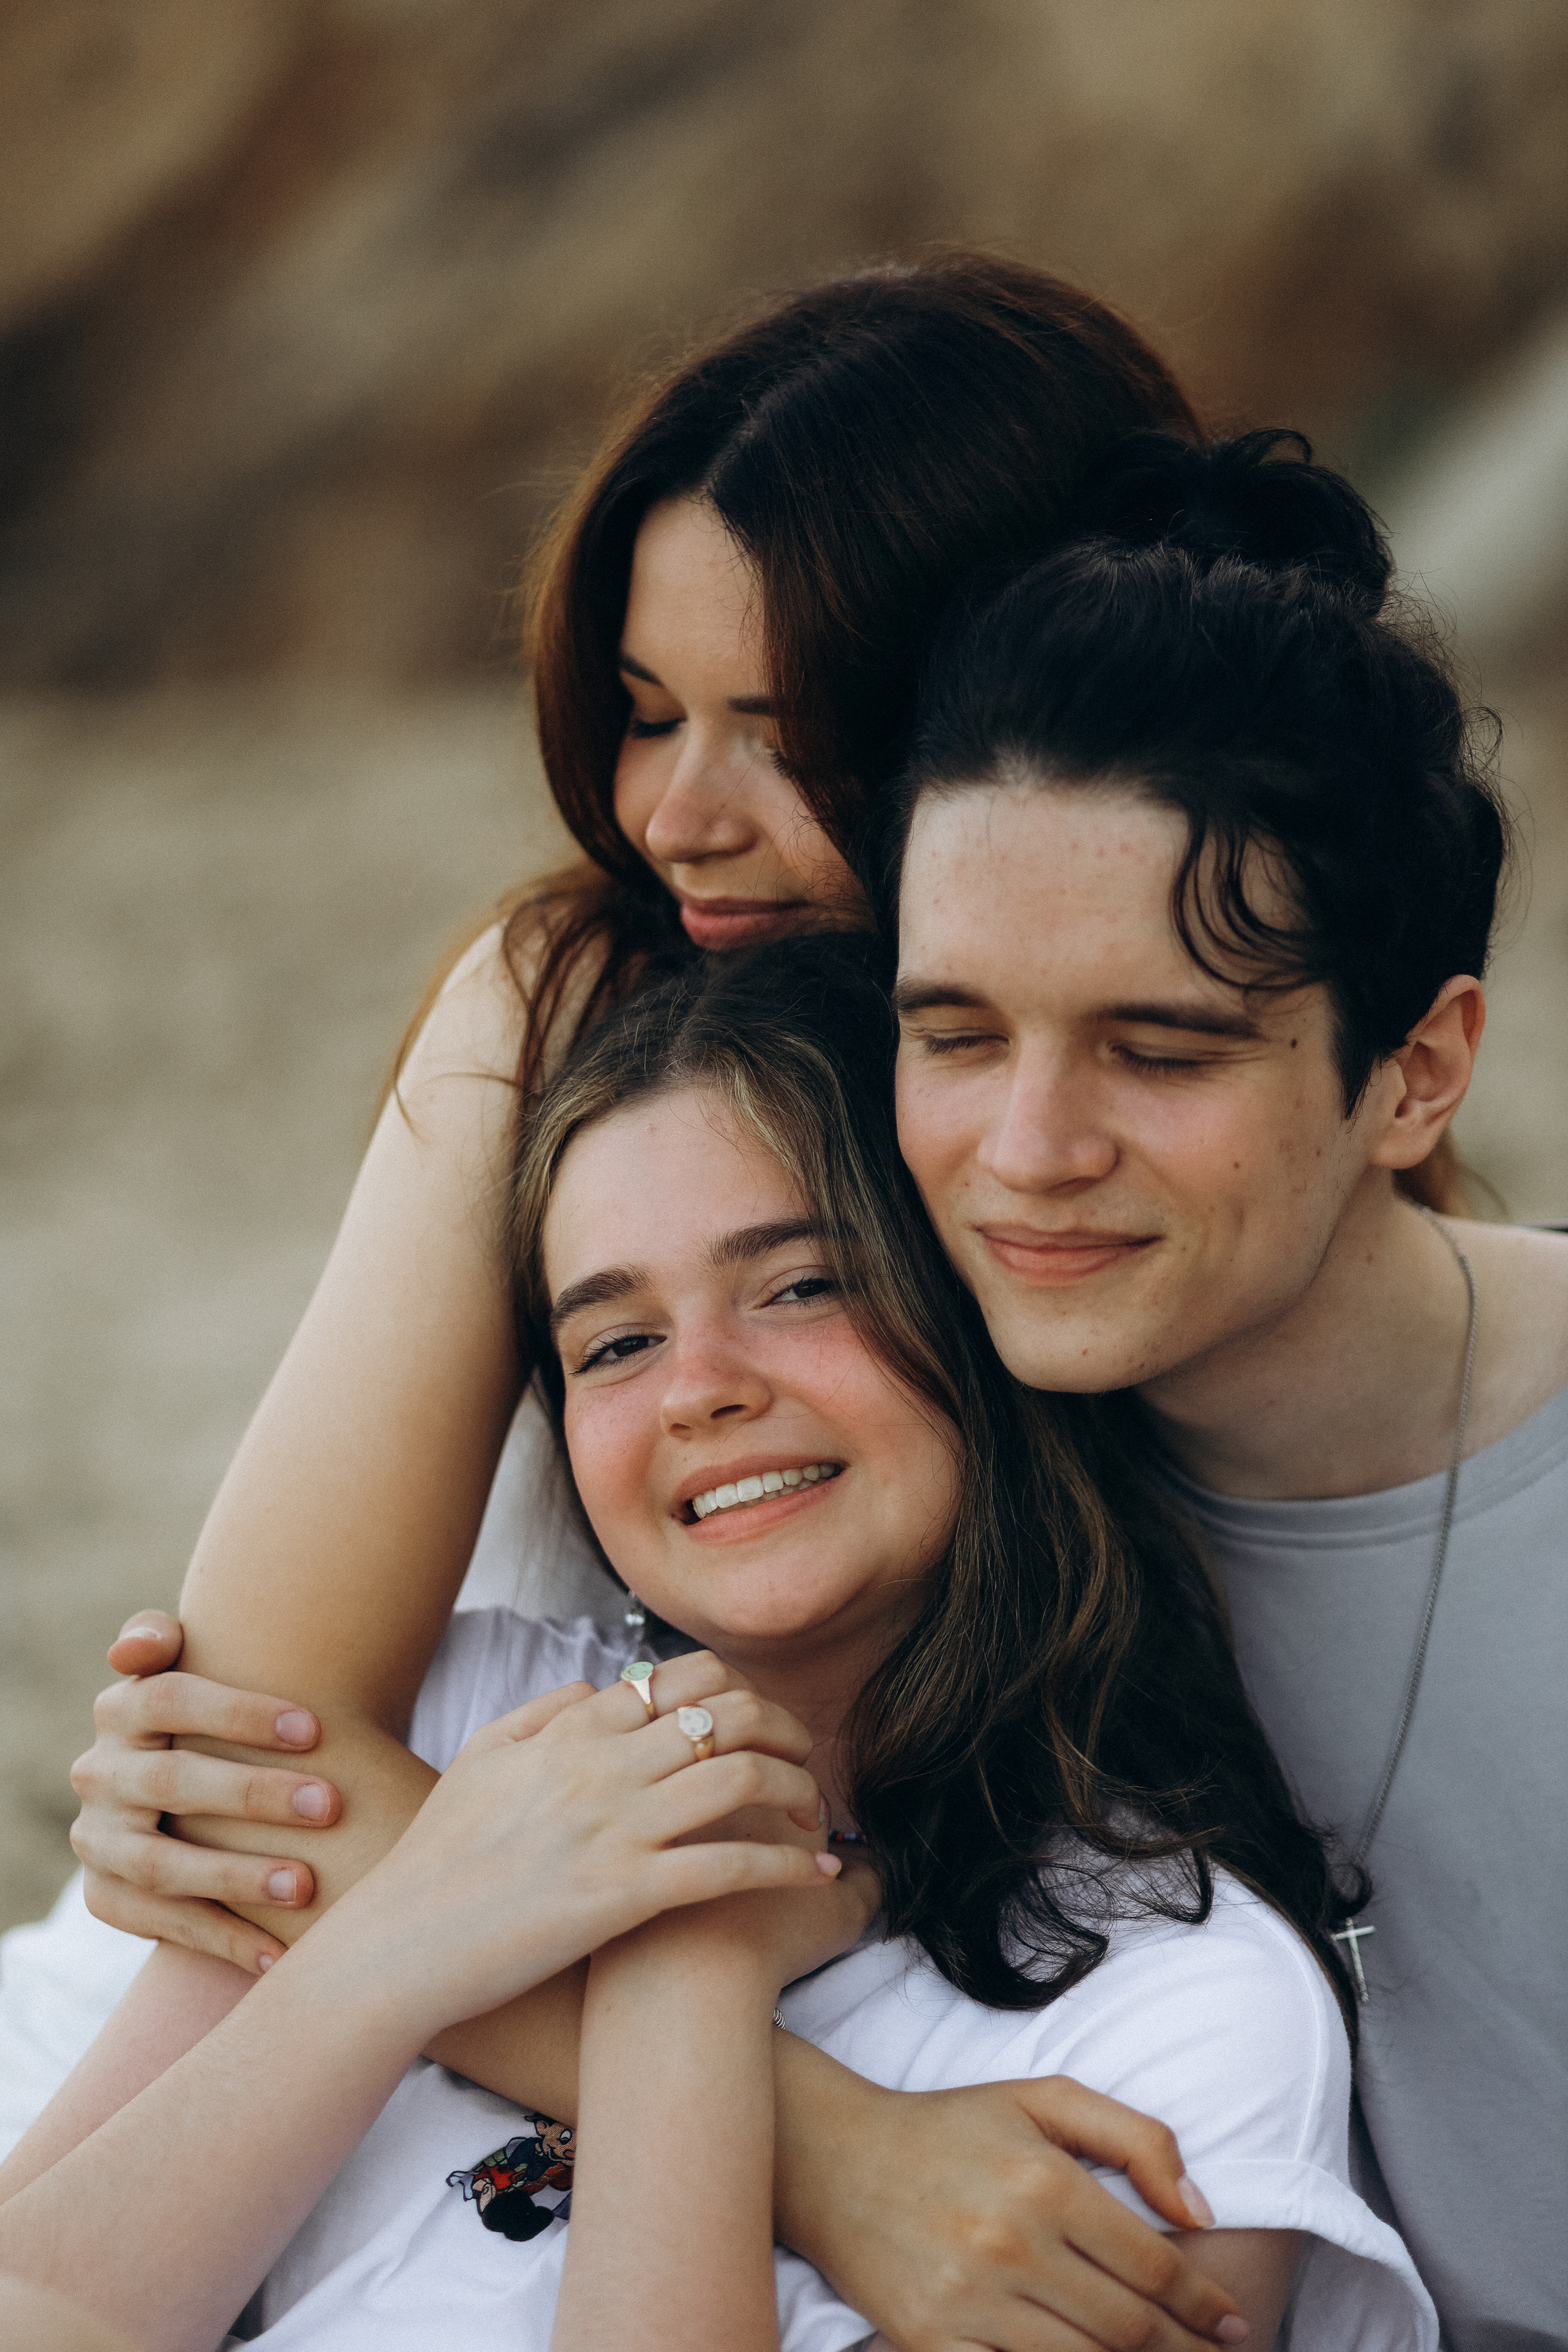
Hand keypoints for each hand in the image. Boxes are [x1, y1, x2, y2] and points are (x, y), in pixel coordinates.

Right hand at [70, 1611, 342, 1972]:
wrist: (186, 1791)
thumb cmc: (216, 1719)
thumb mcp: (195, 1668)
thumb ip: (165, 1638)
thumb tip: (138, 1645)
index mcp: (123, 1709)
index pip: (171, 1699)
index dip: (239, 1712)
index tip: (317, 1728)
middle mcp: (100, 1773)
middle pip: (172, 1783)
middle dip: (253, 1795)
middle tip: (330, 1804)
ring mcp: (98, 1840)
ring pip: (160, 1864)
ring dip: (236, 1877)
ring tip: (306, 1885)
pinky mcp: (107, 1897)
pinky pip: (163, 1925)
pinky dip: (224, 1939)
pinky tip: (282, 1953)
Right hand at [329, 1670, 843, 2041]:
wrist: (401, 1946)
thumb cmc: (436, 1858)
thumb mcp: (481, 1758)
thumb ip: (542, 1711)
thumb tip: (604, 1686)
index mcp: (569, 1729)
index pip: (678, 1681)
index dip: (732, 1691)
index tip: (758, 1718)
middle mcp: (600, 1766)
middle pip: (726, 1716)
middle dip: (782, 1728)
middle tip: (806, 1755)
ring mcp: (614, 1829)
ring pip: (740, 1779)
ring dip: (796, 1789)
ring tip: (816, 1812)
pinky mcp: (625, 1895)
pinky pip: (729, 1866)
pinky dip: (785, 1864)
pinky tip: (815, 1872)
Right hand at [778, 2070, 1249, 2351]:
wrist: (834, 2159)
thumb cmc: (951, 2127)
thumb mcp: (1043, 2099)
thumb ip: (1134, 2138)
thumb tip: (1200, 2212)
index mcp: (1044, 2182)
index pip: (1153, 2266)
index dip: (1205, 2305)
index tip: (1236, 2324)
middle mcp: (1009, 2244)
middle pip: (1128, 2329)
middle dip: (1185, 2351)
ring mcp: (966, 2302)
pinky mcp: (928, 2342)